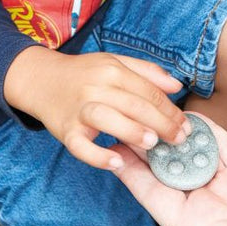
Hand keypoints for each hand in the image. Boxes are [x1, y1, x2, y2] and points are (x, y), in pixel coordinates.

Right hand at [4, 46, 189, 170]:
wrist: (40, 79)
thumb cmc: (83, 73)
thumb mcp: (114, 62)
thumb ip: (147, 72)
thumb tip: (177, 86)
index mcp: (112, 70)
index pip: (148, 91)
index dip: (170, 109)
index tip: (186, 125)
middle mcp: (95, 87)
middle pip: (134, 105)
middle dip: (162, 123)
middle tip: (180, 140)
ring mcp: (79, 109)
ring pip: (108, 119)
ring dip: (132, 132)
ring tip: (152, 145)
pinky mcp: (65, 130)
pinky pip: (80, 146)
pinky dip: (97, 156)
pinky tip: (116, 163)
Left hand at [112, 115, 226, 225]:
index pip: (152, 195)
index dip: (130, 170)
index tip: (109, 143)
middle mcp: (207, 208)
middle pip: (167, 170)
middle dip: (148, 144)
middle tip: (129, 110)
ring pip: (193, 154)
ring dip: (175, 133)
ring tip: (154, 103)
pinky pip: (224, 146)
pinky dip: (208, 129)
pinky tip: (191, 111)